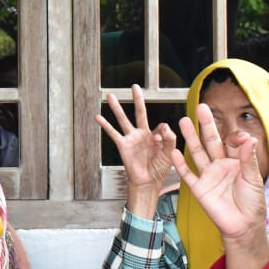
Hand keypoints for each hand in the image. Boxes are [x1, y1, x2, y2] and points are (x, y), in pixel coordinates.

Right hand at [96, 84, 173, 214]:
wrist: (148, 183)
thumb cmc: (159, 169)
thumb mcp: (170, 152)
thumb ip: (170, 138)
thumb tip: (164, 124)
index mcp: (155, 136)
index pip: (160, 126)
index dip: (163, 133)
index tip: (162, 142)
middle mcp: (142, 135)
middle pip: (139, 112)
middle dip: (137, 99)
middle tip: (135, 86)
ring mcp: (132, 139)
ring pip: (123, 119)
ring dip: (117, 108)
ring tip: (110, 96)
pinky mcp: (123, 145)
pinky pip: (113, 133)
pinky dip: (105, 125)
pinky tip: (98, 116)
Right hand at [169, 103, 265, 242]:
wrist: (243, 225)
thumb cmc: (252, 202)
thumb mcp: (253, 178)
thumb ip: (248, 159)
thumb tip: (248, 138)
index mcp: (235, 161)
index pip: (231, 141)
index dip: (234, 136)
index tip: (239, 136)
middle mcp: (220, 165)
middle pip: (211, 141)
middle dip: (206, 124)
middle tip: (201, 107)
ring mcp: (208, 176)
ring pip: (197, 153)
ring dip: (190, 138)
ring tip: (183, 121)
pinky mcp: (199, 188)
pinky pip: (188, 174)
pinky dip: (181, 164)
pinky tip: (174, 151)